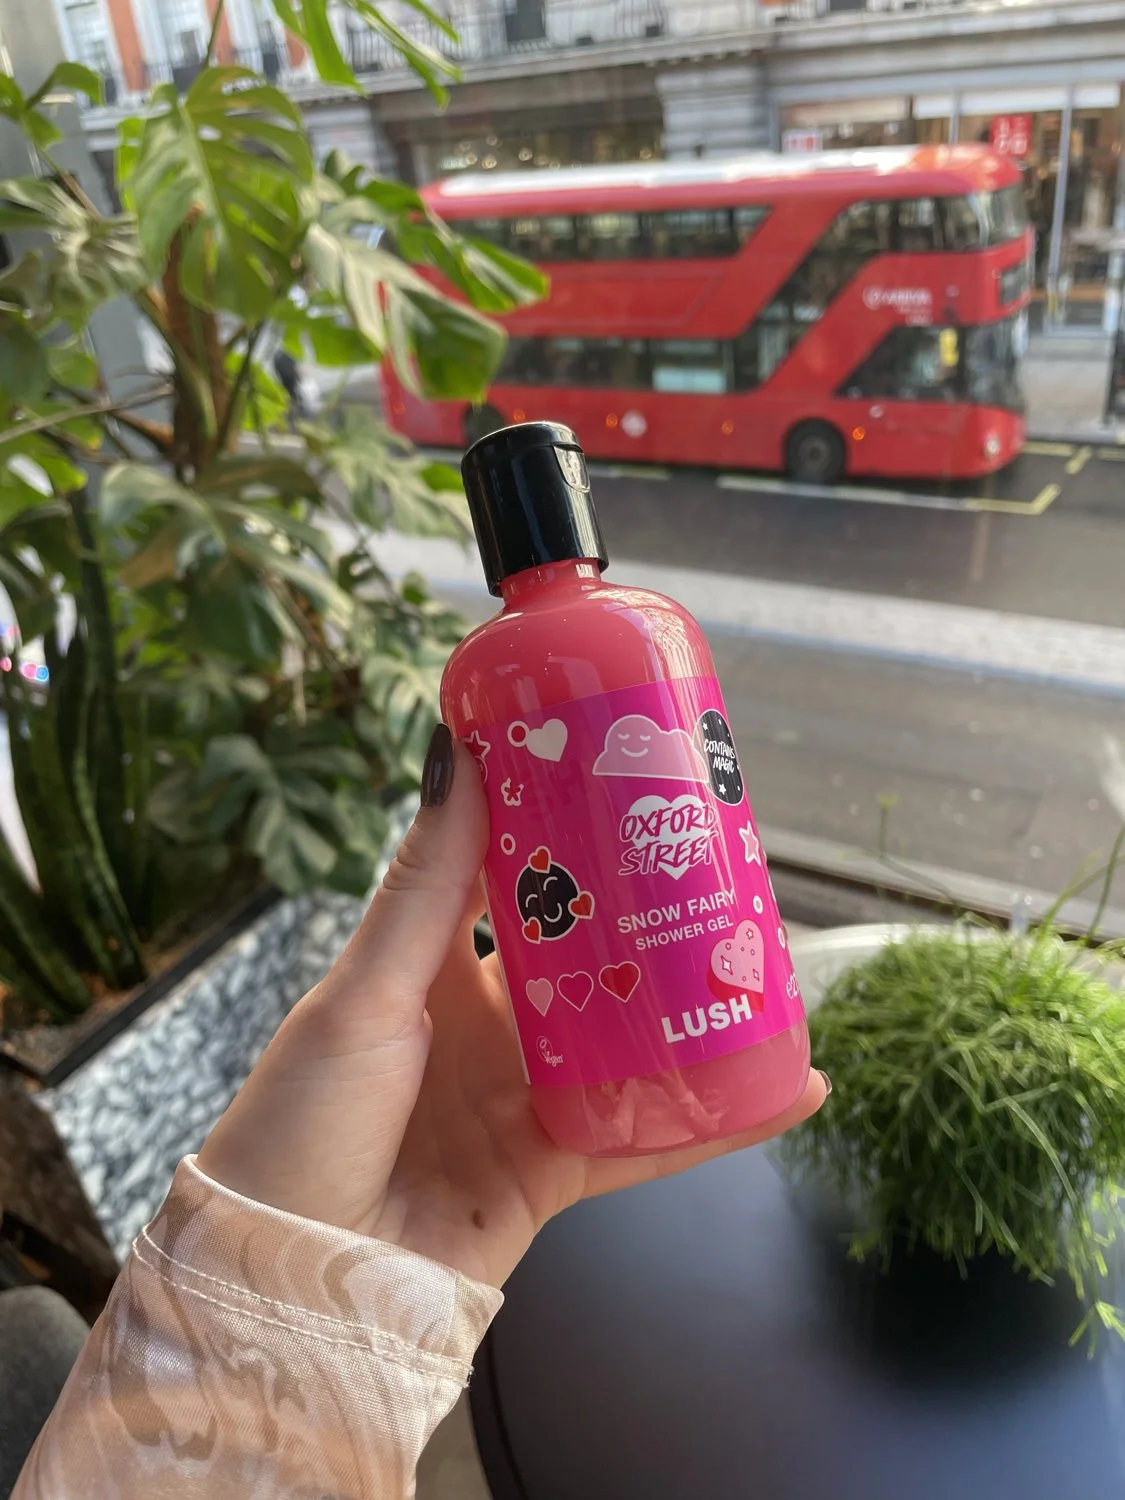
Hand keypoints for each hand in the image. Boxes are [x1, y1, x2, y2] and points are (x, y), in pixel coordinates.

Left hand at [198, 726, 828, 1287]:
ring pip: (633, 1045)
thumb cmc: (301, 1121)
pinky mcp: (557, 1173)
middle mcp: (488, 1029)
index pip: (512, 884)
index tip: (621, 781)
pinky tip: (785, 1089)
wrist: (287, 1281)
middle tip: (721, 867)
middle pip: (588, 962)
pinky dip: (719, 1121)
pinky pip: (651, 1140)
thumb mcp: (364, 992)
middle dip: (650, 921)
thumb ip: (427, 886)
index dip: (564, 836)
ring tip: (770, 964)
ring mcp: (527, 1101)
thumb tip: (457, 753)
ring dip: (699, 1013)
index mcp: (432, 972)